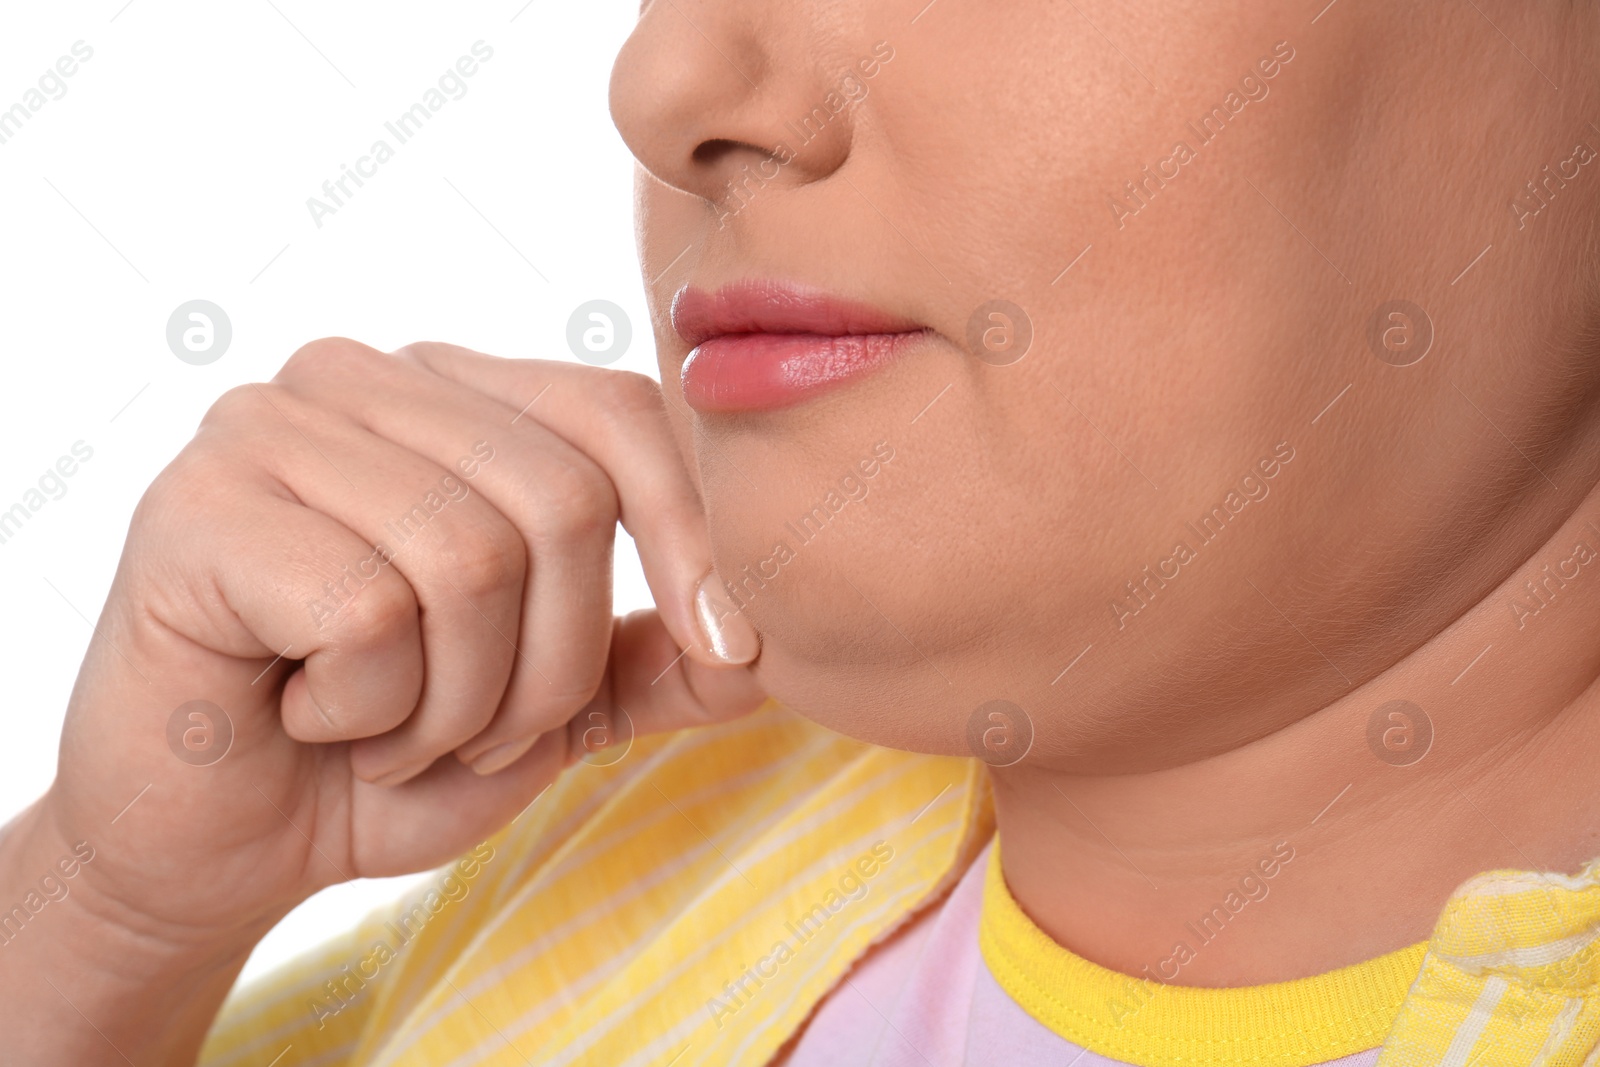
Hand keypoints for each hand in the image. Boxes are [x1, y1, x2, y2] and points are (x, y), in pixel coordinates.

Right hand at [36, 337, 763, 954]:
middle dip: (550, 668)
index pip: (619, 410)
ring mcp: (270, 425)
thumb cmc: (385, 752)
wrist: (217, 844)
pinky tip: (304, 714)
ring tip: (388, 729)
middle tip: (476, 733)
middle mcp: (365, 378)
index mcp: (458, 395)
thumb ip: (661, 661)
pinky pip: (365, 612)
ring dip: (454, 703)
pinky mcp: (196, 502)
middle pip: (560, 497)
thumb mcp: (556, 711)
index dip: (693, 533)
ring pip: (471, 559)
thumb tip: (776, 637)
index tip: (729, 649)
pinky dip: (365, 710)